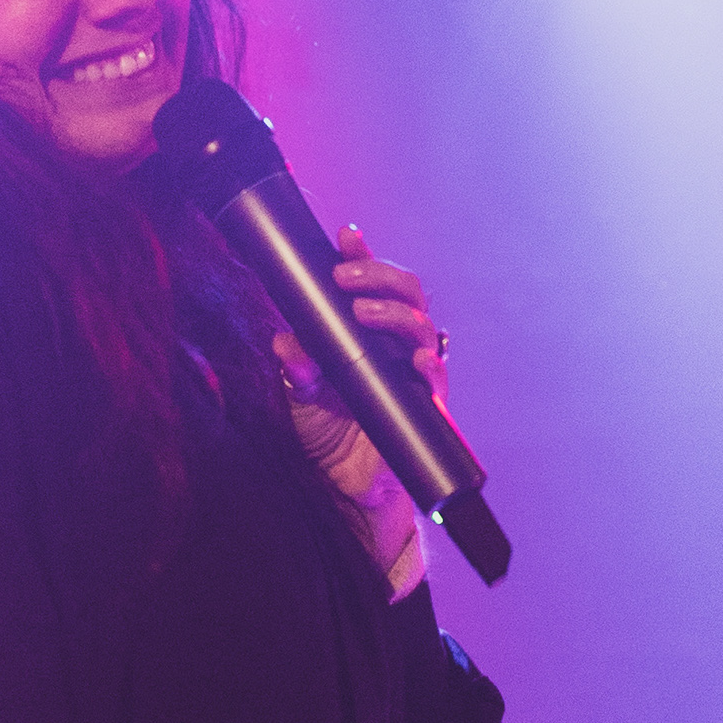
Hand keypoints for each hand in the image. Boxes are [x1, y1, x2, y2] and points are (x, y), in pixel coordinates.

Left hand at [275, 225, 447, 574]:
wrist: (346, 487)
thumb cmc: (327, 433)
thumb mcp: (299, 395)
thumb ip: (295, 366)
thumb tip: (286, 341)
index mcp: (365, 331)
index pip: (370, 282)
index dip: (362, 255)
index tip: (346, 234)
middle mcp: (394, 344)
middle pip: (406, 291)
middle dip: (379, 273)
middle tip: (345, 275)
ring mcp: (413, 370)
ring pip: (421, 324)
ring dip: (393, 311)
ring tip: (361, 310)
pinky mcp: (425, 404)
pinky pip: (436, 376)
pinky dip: (429, 365)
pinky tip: (416, 360)